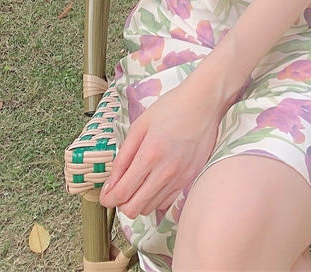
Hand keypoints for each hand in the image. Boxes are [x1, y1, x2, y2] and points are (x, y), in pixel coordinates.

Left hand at [98, 78, 226, 218]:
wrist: (205, 102)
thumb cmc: (173, 107)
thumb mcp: (140, 125)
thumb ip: (123, 156)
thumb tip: (110, 183)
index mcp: (149, 155)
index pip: (121, 193)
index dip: (108, 199)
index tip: (105, 195)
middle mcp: (166, 171)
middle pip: (134, 209)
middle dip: (121, 203)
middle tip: (119, 191)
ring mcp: (180, 178)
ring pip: (150, 209)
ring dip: (139, 201)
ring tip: (138, 184)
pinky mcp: (191, 179)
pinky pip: (167, 202)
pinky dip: (156, 198)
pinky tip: (154, 182)